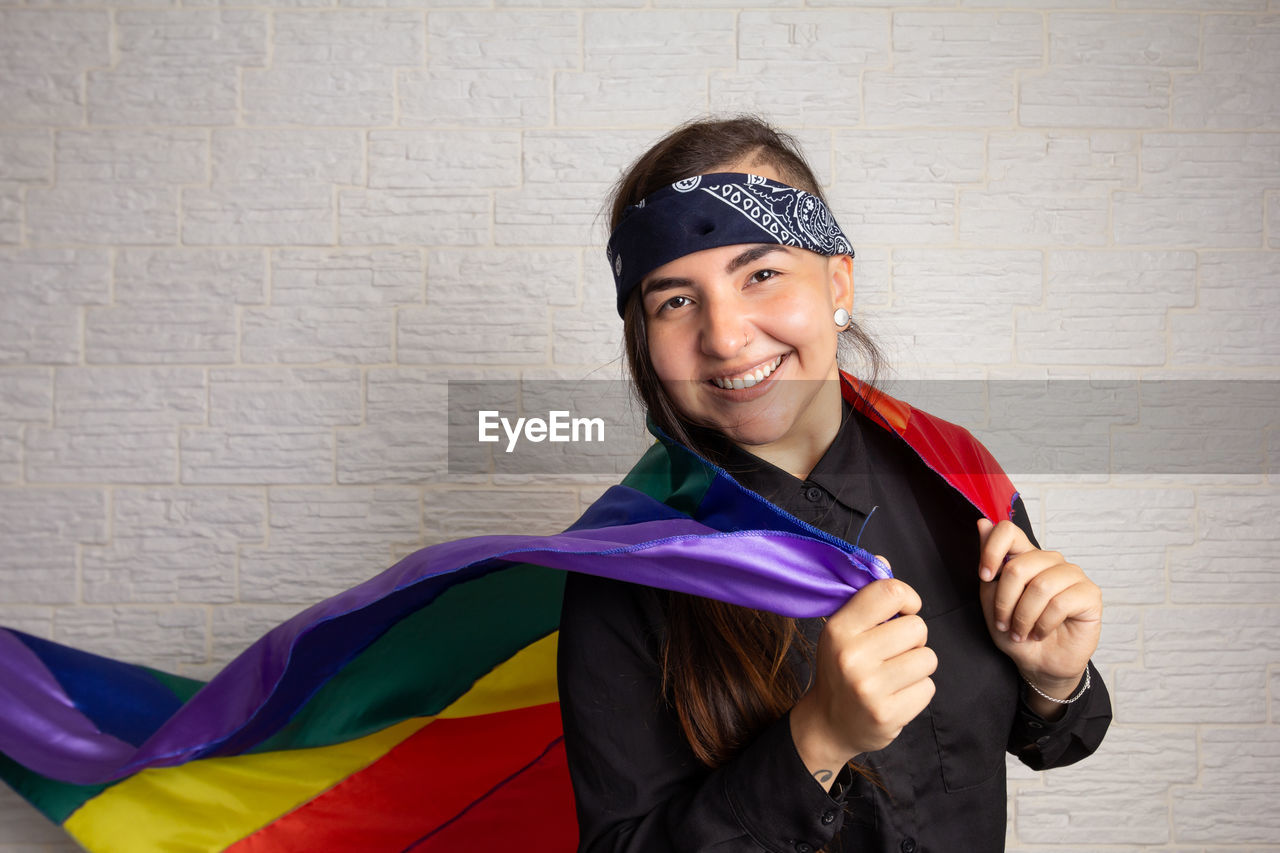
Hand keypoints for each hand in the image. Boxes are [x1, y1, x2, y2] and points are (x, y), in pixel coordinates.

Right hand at [790, 573, 936, 784]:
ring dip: (917, 665)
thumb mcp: (843, 630)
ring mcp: (869, 688)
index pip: (890, 592)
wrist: (830, 724)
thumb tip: (883, 561)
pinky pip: (928, 687)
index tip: (902, 611)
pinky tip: (896, 695)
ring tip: (894, 674)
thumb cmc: (842, 668)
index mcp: (839, 628)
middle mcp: (851, 656)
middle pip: (917, 627)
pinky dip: (918, 690)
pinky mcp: (887, 714)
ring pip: (927, 658)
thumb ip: (866, 597)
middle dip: (912, 639)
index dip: (907, 598)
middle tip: (892, 652)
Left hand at [976, 518, 1101, 697]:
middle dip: (1005, 601)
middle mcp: (1050, 561)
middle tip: (1004, 624)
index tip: (985, 576)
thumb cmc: (1016, 633)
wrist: (1040, 664)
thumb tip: (983, 523)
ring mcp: (1072, 575)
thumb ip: (989, 566)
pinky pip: (1061, 602)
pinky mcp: (1090, 594)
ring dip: (1023, 616)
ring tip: (1021, 632)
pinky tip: (1040, 633)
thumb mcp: (991, 602)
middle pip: (1019, 566)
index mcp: (1025, 557)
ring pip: (1040, 586)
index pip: (1009, 531)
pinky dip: (1043, 624)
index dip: (992, 550)